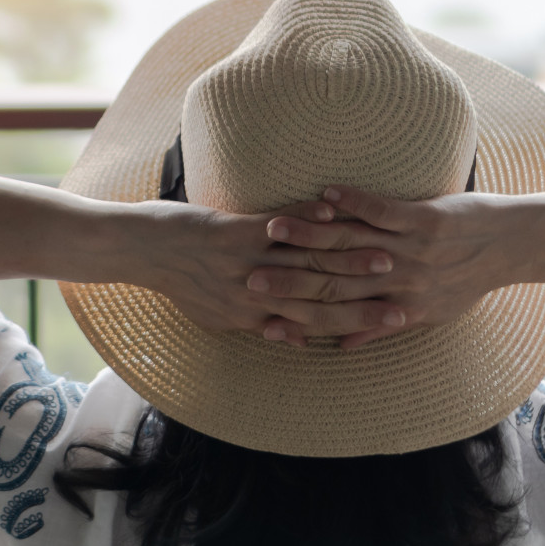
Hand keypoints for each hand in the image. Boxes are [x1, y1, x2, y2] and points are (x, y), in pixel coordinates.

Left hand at [133, 198, 408, 341]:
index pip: (315, 326)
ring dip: (347, 259)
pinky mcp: (230, 235)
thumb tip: (291, 334)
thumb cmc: (178, 280)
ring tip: (387, 254)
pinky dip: (306, 221)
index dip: (357, 325)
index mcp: (251, 318)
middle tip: (408, 295)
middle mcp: (251, 298)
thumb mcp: (218, 314)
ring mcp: (241, 266)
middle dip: (367, 299)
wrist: (136, 251)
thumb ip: (257, 323)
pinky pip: (275, 229)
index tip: (396, 321)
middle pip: (319, 302)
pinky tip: (335, 211)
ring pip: (305, 267)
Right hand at [250, 186, 515, 348]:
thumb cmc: (469, 280)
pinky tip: (326, 191)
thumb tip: (339, 347)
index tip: (262, 314)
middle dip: (290, 278)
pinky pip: (385, 210)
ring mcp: (415, 251)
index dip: (298, 314)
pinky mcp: (429, 220)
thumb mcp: (428, 315)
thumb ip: (381, 328)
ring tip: (274, 228)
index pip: (337, 314)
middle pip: (335, 281)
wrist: (515, 245)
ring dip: (311, 234)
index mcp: (398, 308)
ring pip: (353, 244)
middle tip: (248, 275)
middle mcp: (403, 283)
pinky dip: (355, 200)